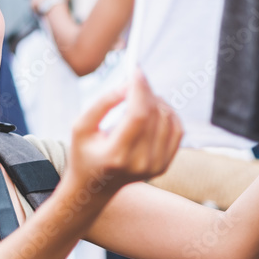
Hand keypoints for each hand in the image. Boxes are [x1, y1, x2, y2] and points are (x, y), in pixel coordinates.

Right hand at [68, 69, 182, 199]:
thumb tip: (127, 85)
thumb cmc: (84, 153)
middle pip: (154, 115)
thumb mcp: (80, 127)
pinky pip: (177, 130)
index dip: (140, 89)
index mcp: (116, 155)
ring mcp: (155, 166)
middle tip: (136, 79)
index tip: (136, 71)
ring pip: (168, 120)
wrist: (94, 188)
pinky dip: (168, 113)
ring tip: (140, 98)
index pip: (137, 115)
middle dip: (147, 91)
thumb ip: (102, 104)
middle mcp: (140, 163)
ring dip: (156, 101)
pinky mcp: (164, 165)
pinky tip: (153, 109)